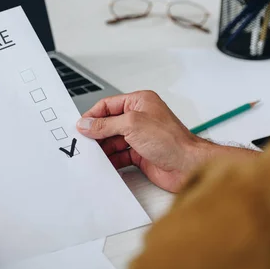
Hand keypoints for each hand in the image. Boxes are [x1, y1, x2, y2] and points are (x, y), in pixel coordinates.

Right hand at [76, 91, 208, 192]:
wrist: (188, 165)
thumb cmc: (171, 140)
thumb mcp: (132, 125)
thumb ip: (106, 124)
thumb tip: (88, 124)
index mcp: (140, 102)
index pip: (108, 105)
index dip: (94, 115)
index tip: (81, 126)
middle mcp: (140, 118)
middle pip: (109, 123)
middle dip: (97, 133)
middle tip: (83, 142)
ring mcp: (140, 137)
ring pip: (113, 140)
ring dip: (103, 148)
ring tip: (91, 154)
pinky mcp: (141, 154)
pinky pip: (120, 155)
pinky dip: (112, 160)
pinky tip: (104, 164)